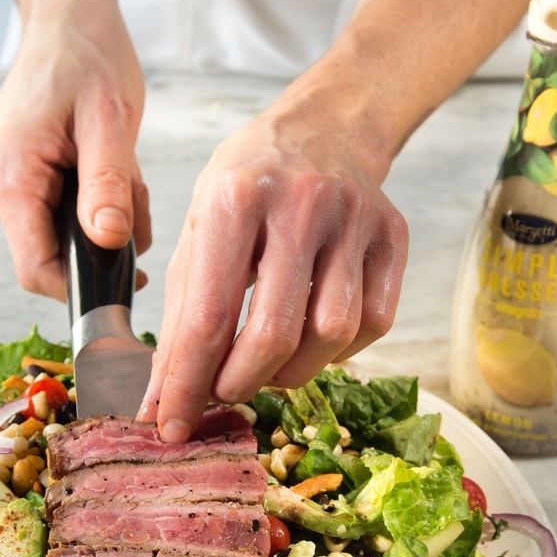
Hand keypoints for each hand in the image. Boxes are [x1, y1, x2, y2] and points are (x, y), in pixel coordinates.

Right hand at [0, 0, 150, 299]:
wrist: (66, 19)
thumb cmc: (86, 55)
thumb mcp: (109, 120)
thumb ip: (108, 186)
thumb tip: (109, 243)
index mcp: (11, 176)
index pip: (36, 268)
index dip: (79, 288)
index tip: (126, 283)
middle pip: (51, 256)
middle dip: (103, 245)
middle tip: (135, 202)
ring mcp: (3, 185)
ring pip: (60, 237)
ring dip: (104, 220)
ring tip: (124, 174)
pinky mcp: (18, 180)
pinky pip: (59, 216)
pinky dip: (94, 204)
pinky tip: (110, 171)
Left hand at [138, 88, 407, 441]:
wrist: (324, 130)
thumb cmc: (248, 186)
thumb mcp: (198, 232)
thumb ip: (180, 316)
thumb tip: (163, 399)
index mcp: (235, 200)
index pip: (208, 316)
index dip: (187, 383)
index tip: (173, 426)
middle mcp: (300, 205)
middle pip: (274, 333)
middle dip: (241, 384)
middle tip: (222, 395)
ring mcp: (355, 220)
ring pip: (331, 335)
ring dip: (291, 372)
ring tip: (265, 366)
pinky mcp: (393, 237)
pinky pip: (373, 324)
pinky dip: (337, 351)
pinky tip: (311, 339)